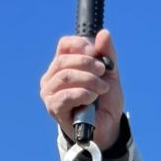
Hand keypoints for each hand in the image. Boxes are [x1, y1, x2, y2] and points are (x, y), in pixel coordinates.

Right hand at [39, 28, 123, 152]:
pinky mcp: (53, 108)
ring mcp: (50, 93)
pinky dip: (82, 94)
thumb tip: (104, 33)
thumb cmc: (105, 101)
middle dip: (87, 64)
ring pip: (65, 76)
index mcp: (63, 65)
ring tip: (102, 89)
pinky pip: (65, 95)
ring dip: (88, 80)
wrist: (108, 127)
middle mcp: (52, 77)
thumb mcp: (110, 74)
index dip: (80, 45)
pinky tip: (92, 98)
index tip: (95, 53)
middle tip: (104, 72)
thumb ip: (107, 55)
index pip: (65, 45)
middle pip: (64, 60)